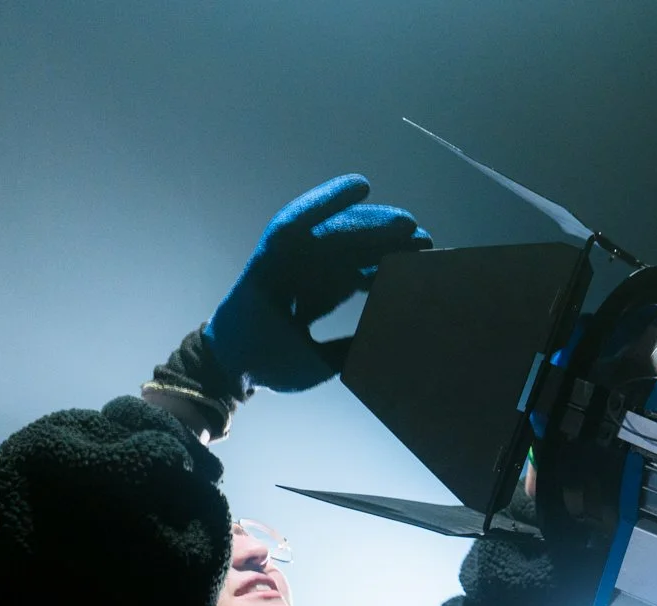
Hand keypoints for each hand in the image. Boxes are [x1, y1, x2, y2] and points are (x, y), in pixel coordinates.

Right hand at [205, 174, 430, 391]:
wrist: (232, 369)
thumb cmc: (274, 364)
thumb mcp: (325, 360)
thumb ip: (350, 348)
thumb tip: (387, 341)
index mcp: (319, 293)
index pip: (362, 272)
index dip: (392, 265)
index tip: (424, 261)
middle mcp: (306, 272)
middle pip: (354, 248)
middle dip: (388, 241)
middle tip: (425, 238)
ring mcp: (287, 261)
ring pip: (334, 232)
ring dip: (369, 222)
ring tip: (404, 220)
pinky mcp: (270, 253)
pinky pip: (297, 220)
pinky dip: (325, 200)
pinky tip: (358, 186)